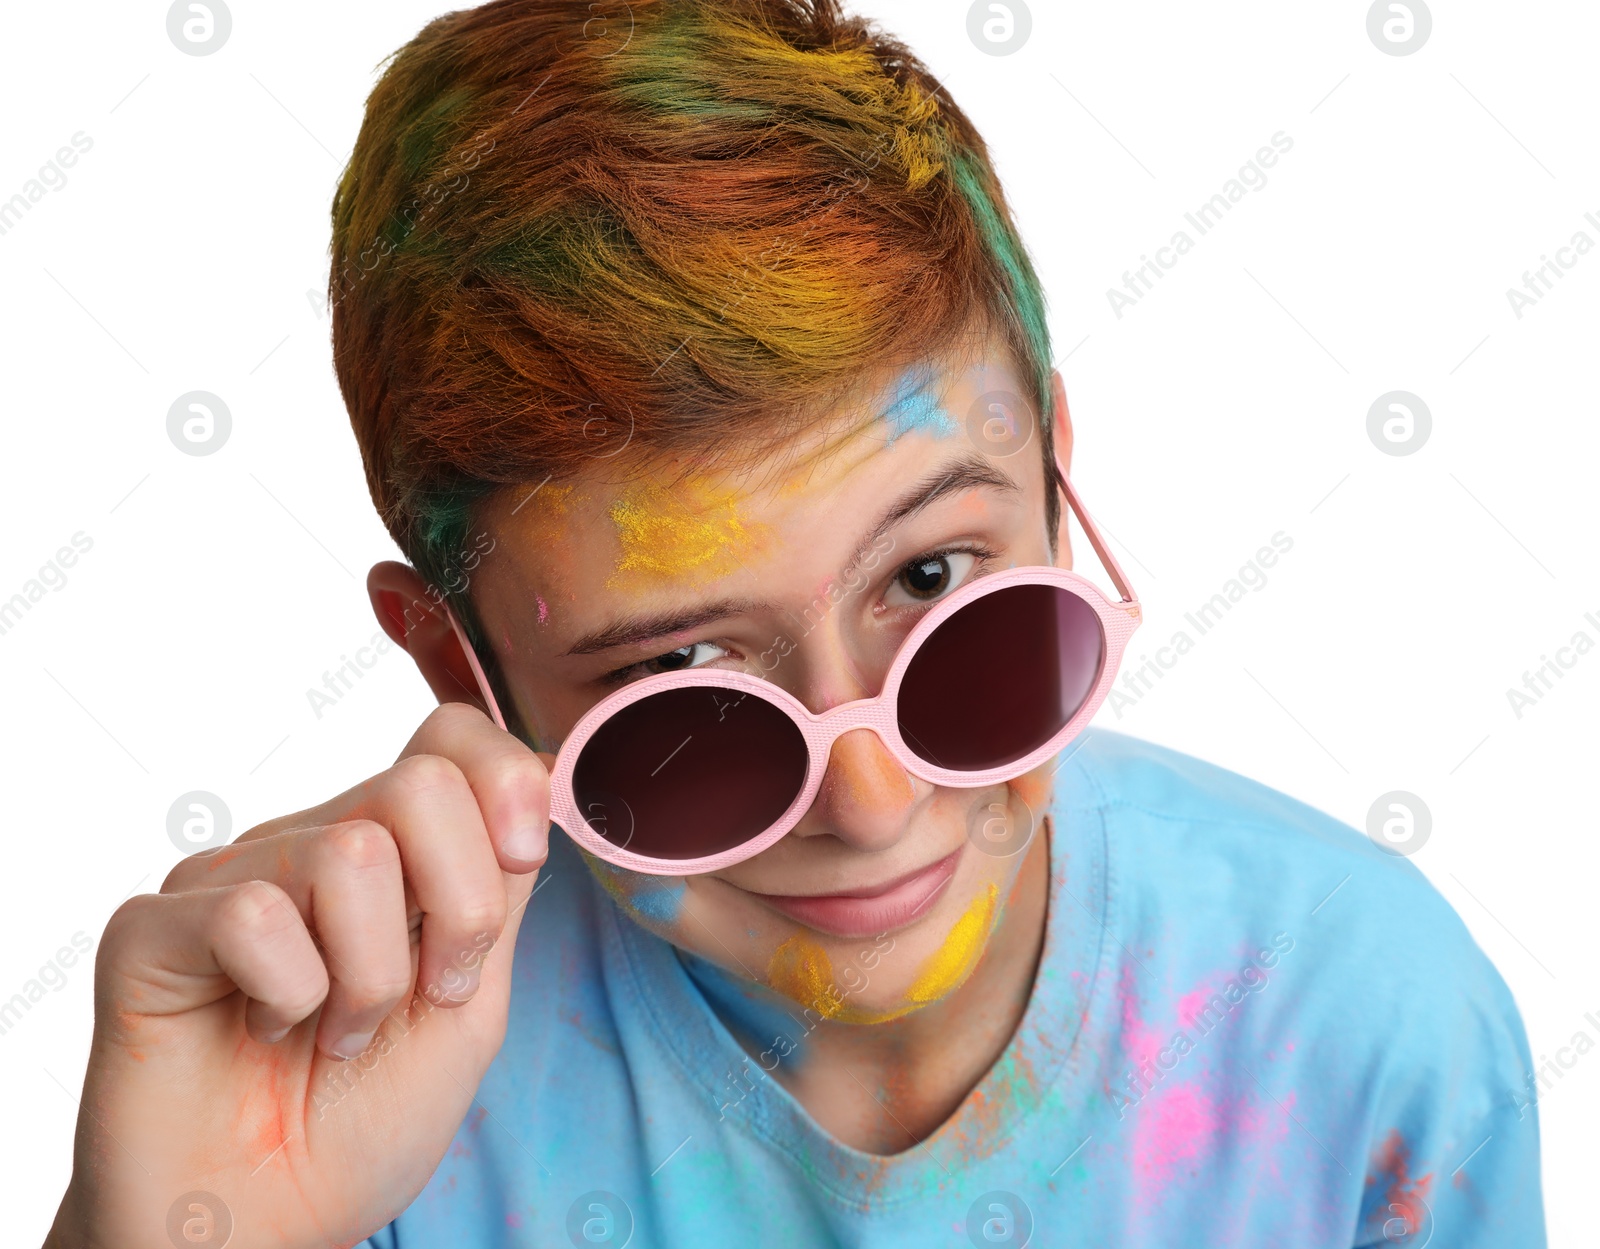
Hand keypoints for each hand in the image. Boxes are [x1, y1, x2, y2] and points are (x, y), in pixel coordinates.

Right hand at [45, 702, 551, 1248]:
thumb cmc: (360, 1123)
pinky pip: (254, 915)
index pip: (449, 738)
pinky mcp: (152, 928)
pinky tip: (262, 1032)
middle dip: (458, 907)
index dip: (505, 782)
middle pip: (419, 785)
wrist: (264, 1227)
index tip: (521, 861)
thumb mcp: (470, 1003)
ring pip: (351, 853)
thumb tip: (534, 777)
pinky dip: (290, 996)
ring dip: (371, 977)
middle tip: (425, 996)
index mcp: (387, 852)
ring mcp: (226, 878)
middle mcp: (306, 844)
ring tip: (336, 1032)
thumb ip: (497, 892)